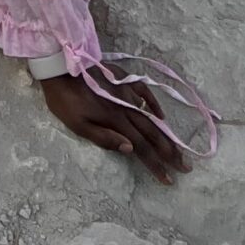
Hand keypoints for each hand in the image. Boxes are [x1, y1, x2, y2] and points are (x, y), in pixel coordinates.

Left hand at [39, 69, 190, 183]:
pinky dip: (154, 103)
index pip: (141, 147)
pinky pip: (143, 90)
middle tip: (185, 167)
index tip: (169, 179)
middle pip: (152, 133)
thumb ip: (105, 138)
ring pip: (150, 115)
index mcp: (115, 121)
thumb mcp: (78, 124)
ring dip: (166, 133)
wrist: (59, 65)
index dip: (155, 164)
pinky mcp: (122, 77)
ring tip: (178, 147)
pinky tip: (161, 115)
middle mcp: (125, 106)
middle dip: (169, 152)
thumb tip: (130, 149)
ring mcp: (125, 90)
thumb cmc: (65, 100)